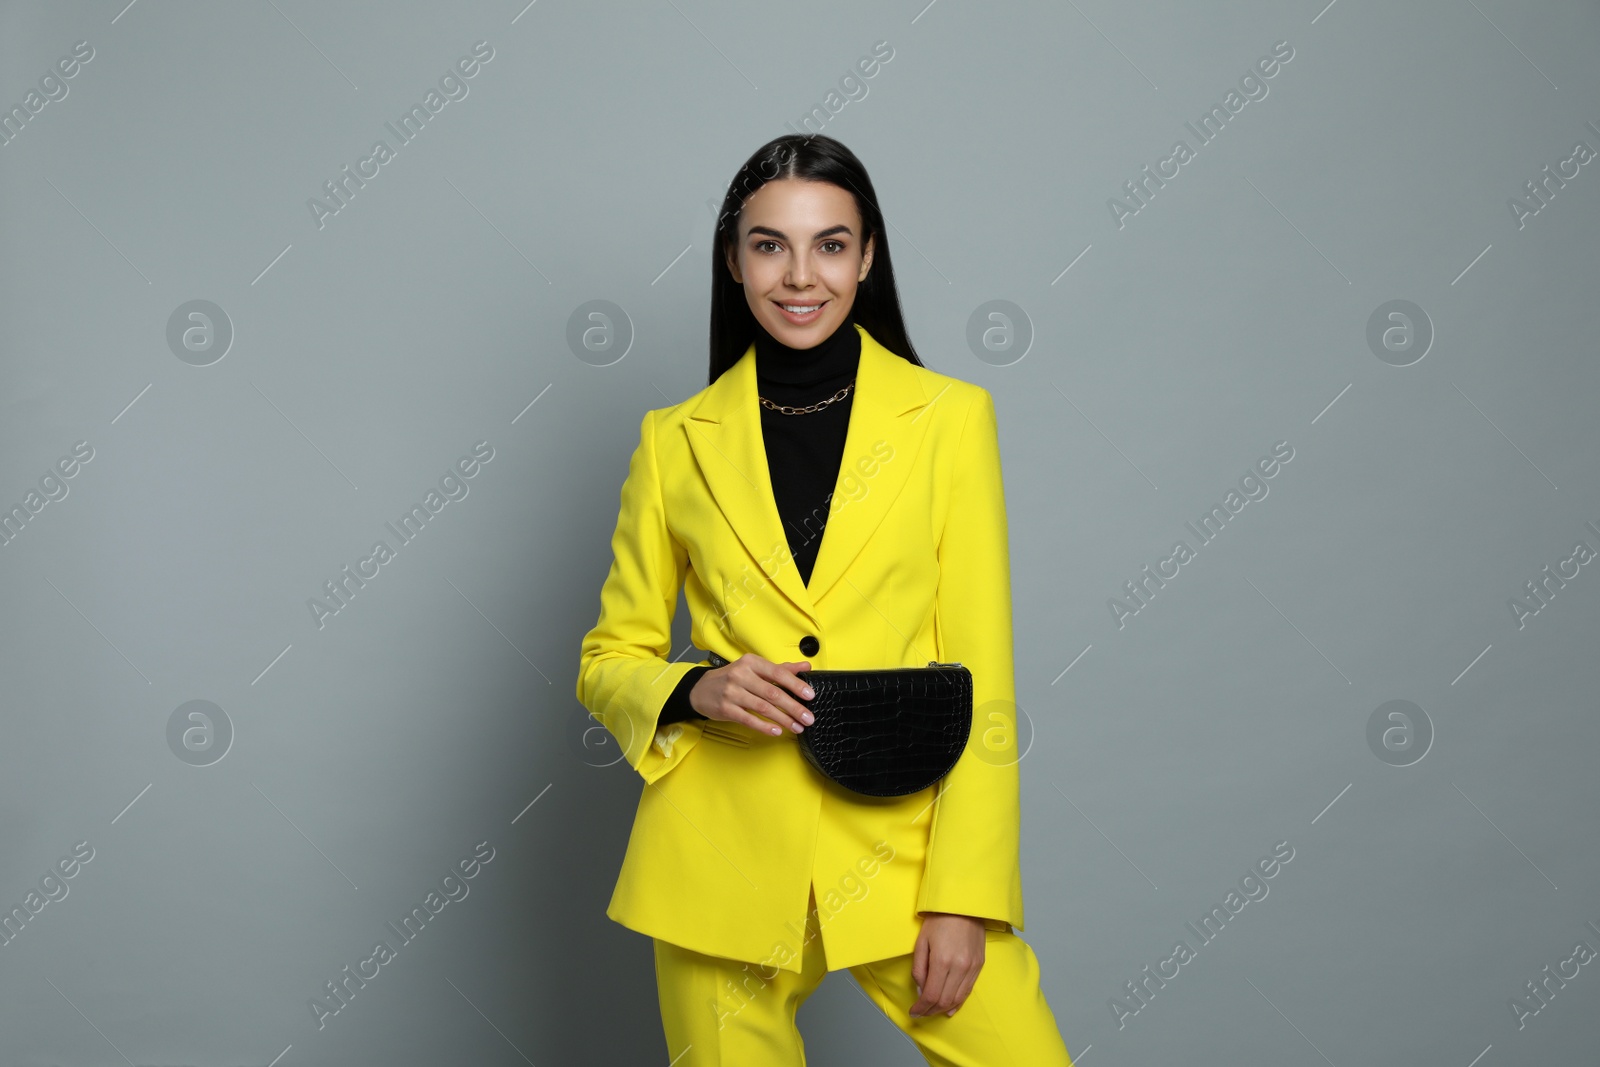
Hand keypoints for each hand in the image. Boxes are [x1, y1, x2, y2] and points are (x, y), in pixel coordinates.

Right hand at [689, 653, 815, 736]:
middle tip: (808, 717)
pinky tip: (777, 731)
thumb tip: (805, 666)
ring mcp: (732, 693)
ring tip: (797, 727)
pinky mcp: (726, 709)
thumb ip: (780, 669)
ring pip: (763, 708)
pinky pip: (749, 719)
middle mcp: (741, 676)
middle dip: (793, 707)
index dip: (796, 684)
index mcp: (751, 663)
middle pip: (773, 693)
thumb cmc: (732, 678)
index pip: (778, 673)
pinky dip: (764, 726)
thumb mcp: (754, 669)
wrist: (700, 689)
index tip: (810, 695)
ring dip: (783, 719)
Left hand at [910, 912, 985, 1016]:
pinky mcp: (979, 965)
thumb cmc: (939, 919)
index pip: (931, 995)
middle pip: (944, 1000)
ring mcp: (972, 967)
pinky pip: (968, 990)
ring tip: (933, 1010)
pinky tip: (950, 1007)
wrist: (964, 904)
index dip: (921, 1008)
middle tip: (921, 1013)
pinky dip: (958, 1002)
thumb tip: (920, 991)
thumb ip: (919, 969)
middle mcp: (959, 967)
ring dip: (944, 1008)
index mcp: (942, 960)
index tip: (914, 1011)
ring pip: (957, 999)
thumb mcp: (921, 942)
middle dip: (931, 1011)